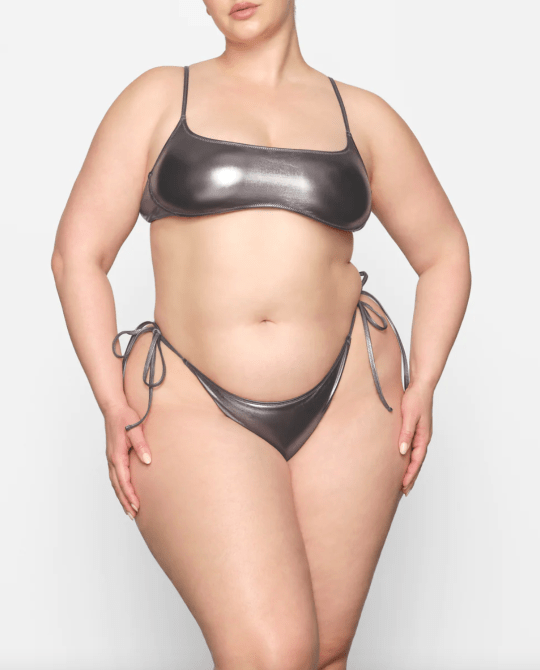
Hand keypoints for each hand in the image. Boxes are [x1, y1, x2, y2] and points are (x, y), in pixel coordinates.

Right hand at [104, 403, 151, 518]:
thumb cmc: (125, 417)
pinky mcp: (114, 456)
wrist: (114, 408)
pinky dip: (119, 487)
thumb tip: (147, 461)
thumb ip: (141, 445)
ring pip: (115, 483)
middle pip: (117, 486)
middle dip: (125, 501)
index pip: (123, 481)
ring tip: (129, 510)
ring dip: (122, 497)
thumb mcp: (135, 429)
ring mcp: (111, 458)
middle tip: (133, 515)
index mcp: (117, 455)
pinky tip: (125, 492)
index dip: (130, 495)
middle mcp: (112, 459)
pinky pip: (115, 476)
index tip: (137, 507)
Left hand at [398, 382, 433, 495]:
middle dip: (412, 477)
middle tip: (404, 491)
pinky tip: (405, 462)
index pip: (416, 460)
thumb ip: (405, 434)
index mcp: (423, 436)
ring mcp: (422, 434)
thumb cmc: (415, 399)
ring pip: (417, 457)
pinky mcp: (418, 430)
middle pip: (418, 462)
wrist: (422, 386)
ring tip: (405, 482)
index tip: (403, 486)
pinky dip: (411, 459)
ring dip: (411, 470)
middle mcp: (424, 437)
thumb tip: (402, 451)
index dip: (410, 474)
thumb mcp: (408, 416)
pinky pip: (415, 449)